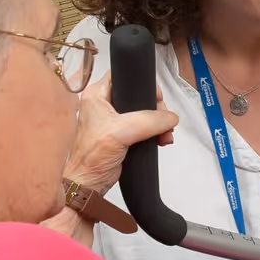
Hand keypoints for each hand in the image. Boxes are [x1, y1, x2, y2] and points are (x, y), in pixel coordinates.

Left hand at [63, 74, 178, 194]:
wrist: (90, 183)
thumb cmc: (91, 157)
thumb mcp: (122, 132)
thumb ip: (149, 121)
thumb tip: (170, 117)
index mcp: (96, 96)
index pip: (123, 77)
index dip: (141, 83)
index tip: (155, 96)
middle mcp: (104, 105)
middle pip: (138, 95)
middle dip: (155, 108)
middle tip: (163, 118)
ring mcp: (113, 121)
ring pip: (144, 112)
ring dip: (158, 122)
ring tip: (165, 133)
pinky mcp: (122, 136)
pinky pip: (145, 128)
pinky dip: (155, 132)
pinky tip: (162, 139)